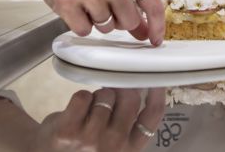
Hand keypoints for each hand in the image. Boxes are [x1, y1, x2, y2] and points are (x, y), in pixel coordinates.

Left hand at [29, 87, 164, 151]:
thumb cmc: (83, 150)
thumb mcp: (112, 145)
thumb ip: (127, 125)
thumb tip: (138, 88)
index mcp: (130, 149)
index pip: (151, 117)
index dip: (157, 94)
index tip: (155, 80)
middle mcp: (114, 146)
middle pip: (130, 99)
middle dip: (120, 90)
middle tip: (110, 93)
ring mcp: (90, 139)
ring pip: (105, 95)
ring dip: (97, 97)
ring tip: (88, 112)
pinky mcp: (68, 131)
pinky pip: (82, 96)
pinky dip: (79, 98)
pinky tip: (75, 112)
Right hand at [30, 0, 163, 45]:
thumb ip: (133, 1)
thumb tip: (146, 32)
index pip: (152, 4)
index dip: (157, 26)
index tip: (155, 39)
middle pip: (129, 22)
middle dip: (120, 21)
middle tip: (107, 5)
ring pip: (106, 28)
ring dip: (98, 21)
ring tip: (88, 0)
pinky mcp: (68, 3)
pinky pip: (84, 31)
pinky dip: (81, 23)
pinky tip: (77, 6)